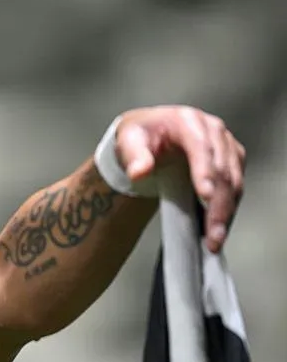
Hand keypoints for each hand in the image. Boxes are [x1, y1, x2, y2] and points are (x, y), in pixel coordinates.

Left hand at [116, 105, 245, 252]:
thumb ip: (134, 157)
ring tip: (215, 239)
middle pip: (223, 169)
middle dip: (219, 204)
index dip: (205, 172)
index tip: (205, 196)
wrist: (147, 134)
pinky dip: (227, 209)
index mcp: (187, 121)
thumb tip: (139, 172)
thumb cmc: (138, 137)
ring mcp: (224, 145)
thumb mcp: (128, 142)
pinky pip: (234, 187)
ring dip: (227, 212)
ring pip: (233, 181)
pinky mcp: (231, 160)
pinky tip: (217, 229)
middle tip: (212, 234)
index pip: (201, 147)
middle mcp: (212, 130)